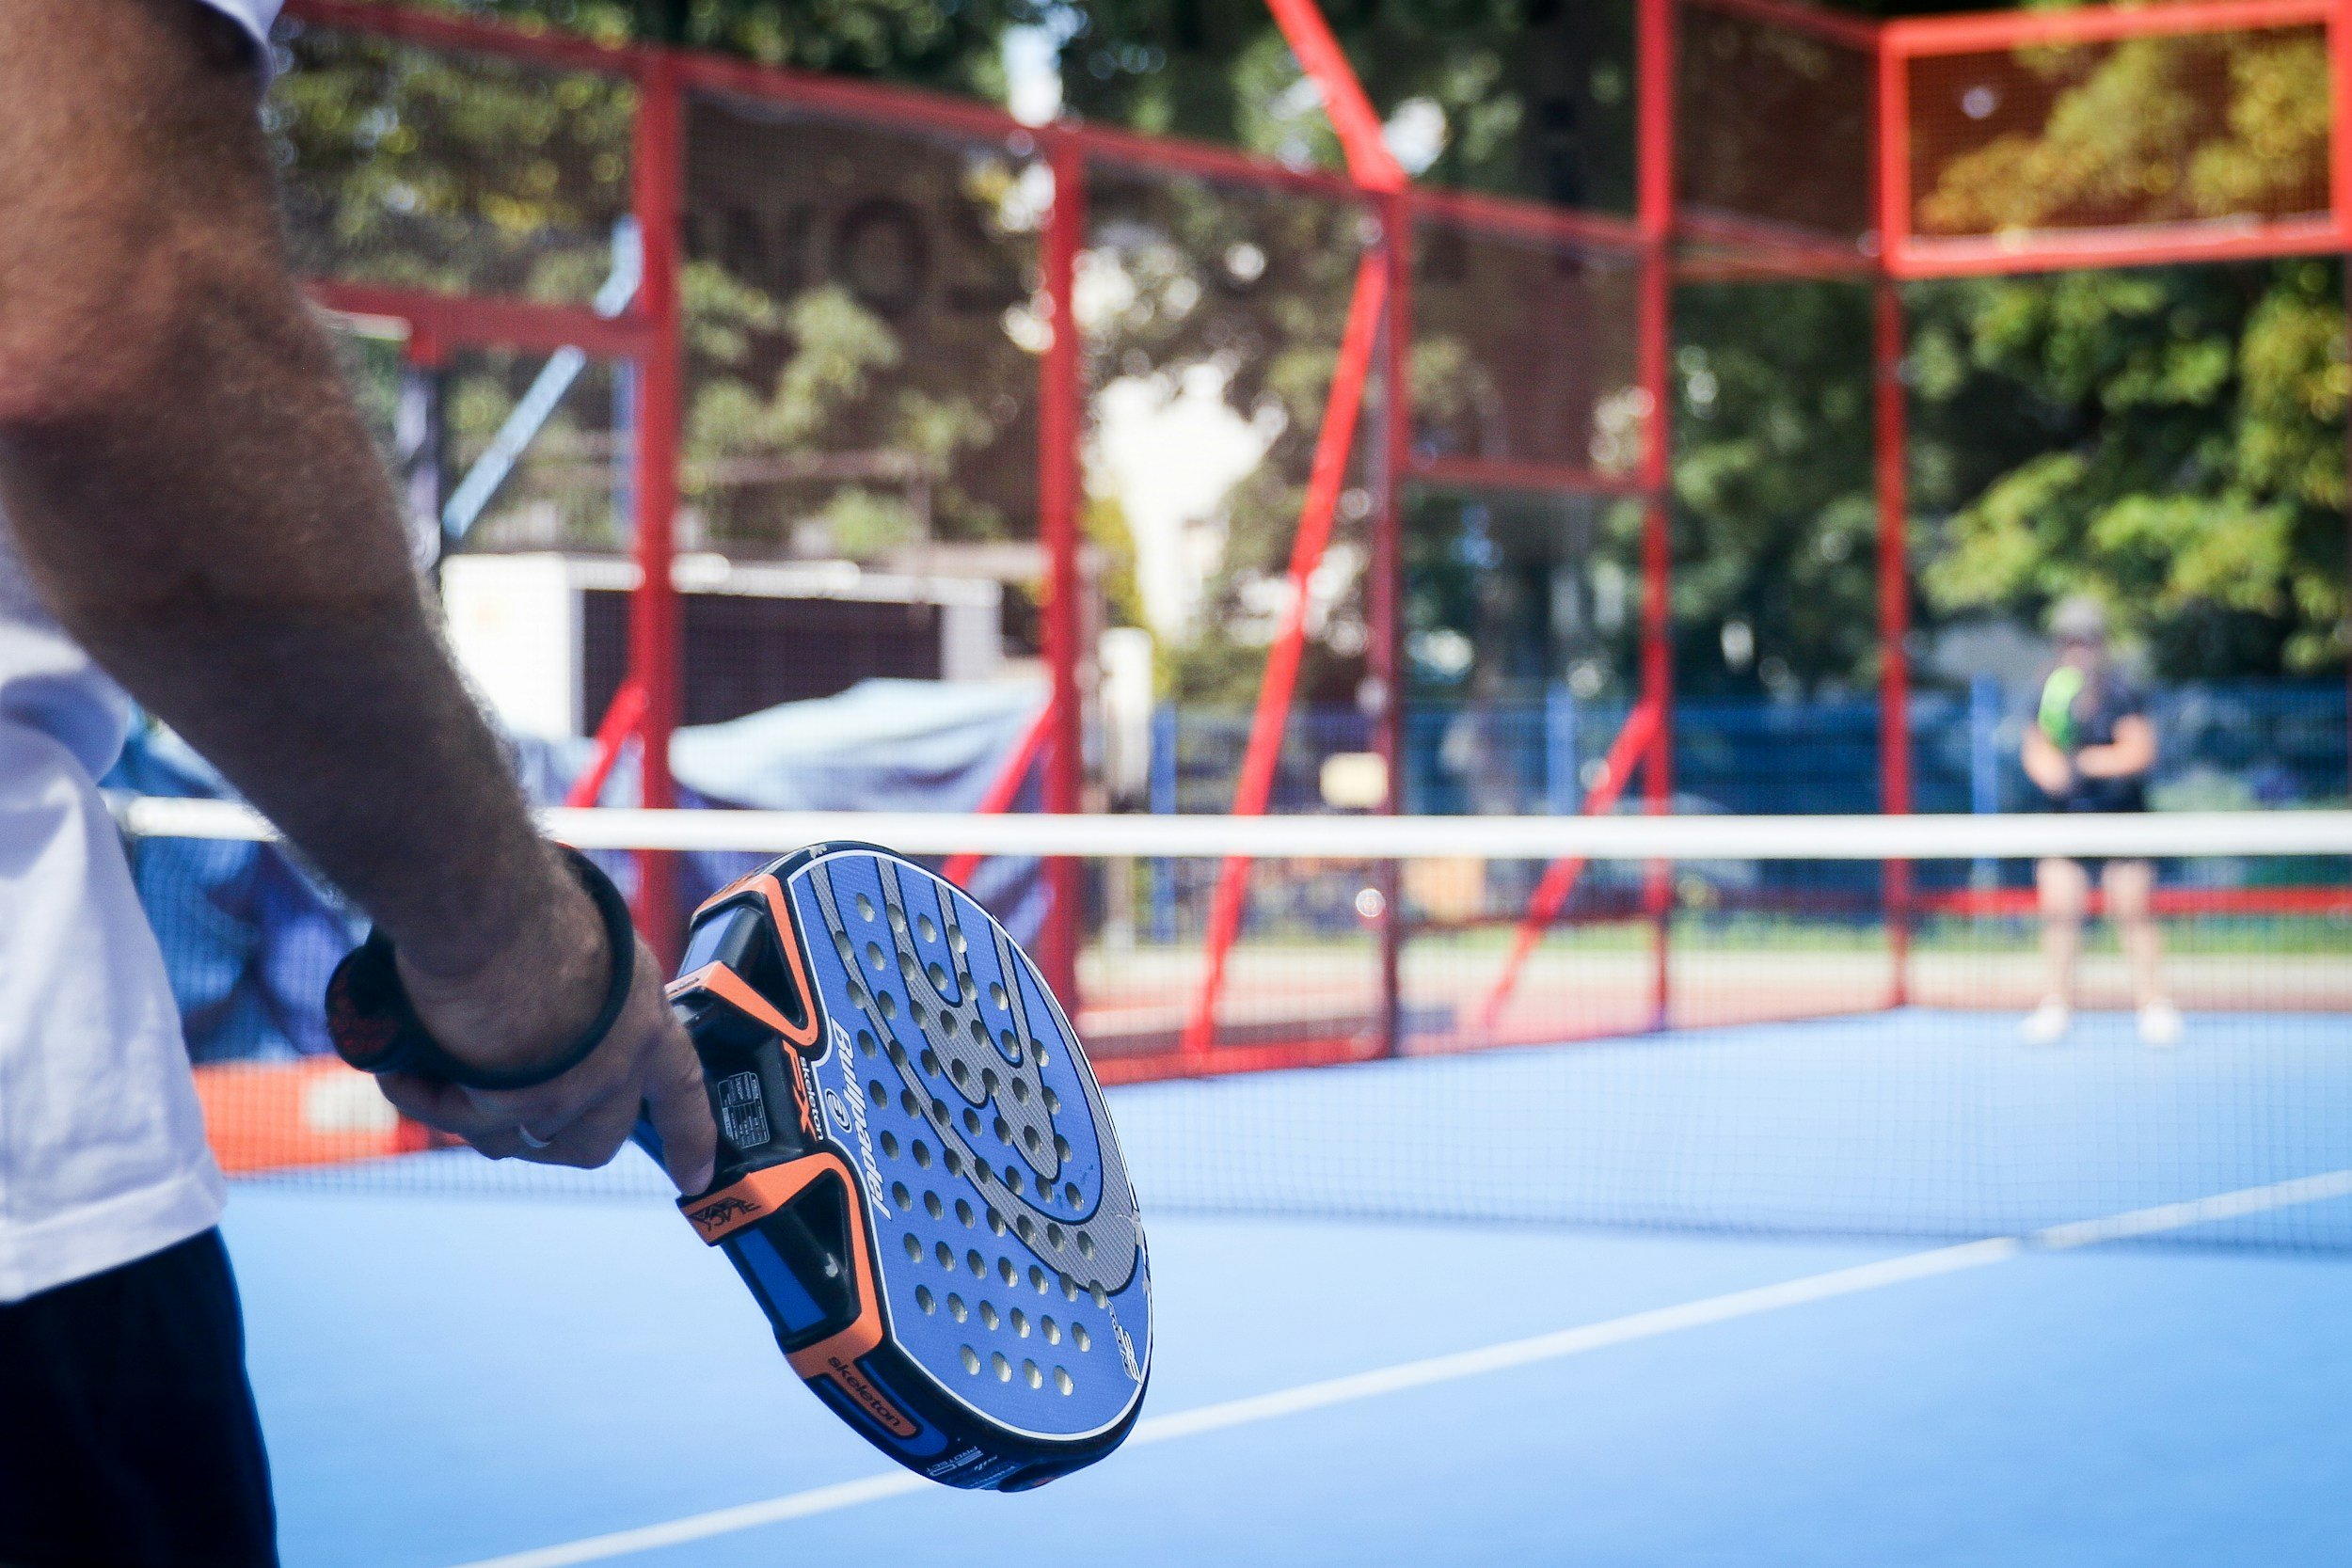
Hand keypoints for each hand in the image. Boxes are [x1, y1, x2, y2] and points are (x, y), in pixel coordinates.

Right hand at [373, 858, 717, 1195]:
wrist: (491, 907)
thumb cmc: (531, 904)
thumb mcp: (585, 943)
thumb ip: (581, 991)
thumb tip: (551, 1012)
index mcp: (645, 1017)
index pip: (682, 1088)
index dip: (690, 1135)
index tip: (696, 1175)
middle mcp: (618, 1064)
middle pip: (595, 1140)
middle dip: (549, 1135)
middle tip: (499, 1104)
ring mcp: (571, 1093)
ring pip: (519, 1137)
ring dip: (473, 1112)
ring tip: (433, 1061)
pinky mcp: (516, 1107)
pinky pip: (463, 1121)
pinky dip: (427, 1097)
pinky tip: (404, 1068)